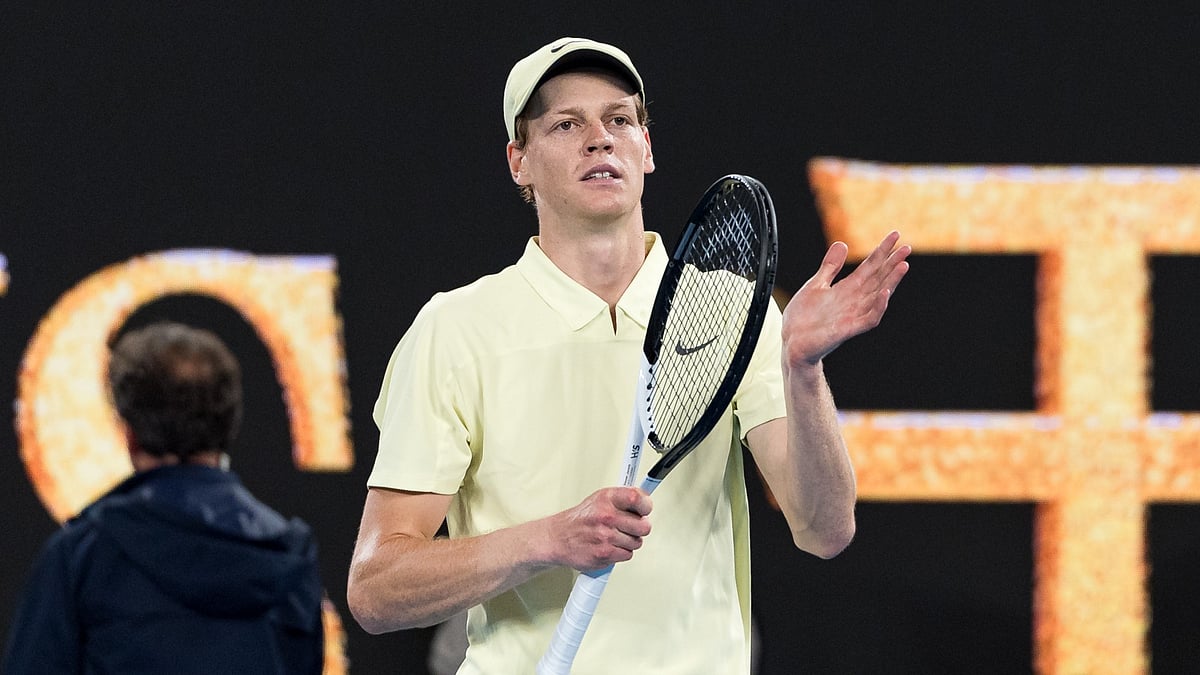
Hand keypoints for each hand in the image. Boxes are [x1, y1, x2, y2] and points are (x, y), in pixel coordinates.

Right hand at [547, 486, 651, 571]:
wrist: (558, 538)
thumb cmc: (581, 519)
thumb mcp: (600, 499)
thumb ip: (623, 500)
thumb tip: (644, 502)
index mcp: (607, 499)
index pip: (637, 498)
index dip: (646, 505)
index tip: (644, 509)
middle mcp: (606, 516)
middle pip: (644, 526)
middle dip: (639, 528)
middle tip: (629, 527)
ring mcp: (606, 536)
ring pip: (637, 542)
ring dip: (629, 542)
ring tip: (615, 537)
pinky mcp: (605, 554)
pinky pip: (628, 555)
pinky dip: (621, 553)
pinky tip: (610, 546)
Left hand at [782, 231, 910, 366]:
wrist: (792, 343)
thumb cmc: (803, 318)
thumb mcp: (815, 285)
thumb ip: (830, 267)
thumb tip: (842, 243)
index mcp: (847, 289)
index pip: (869, 266)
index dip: (882, 251)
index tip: (895, 236)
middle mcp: (854, 300)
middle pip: (878, 278)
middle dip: (892, 263)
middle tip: (906, 248)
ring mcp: (853, 315)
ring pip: (878, 296)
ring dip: (891, 281)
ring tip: (903, 265)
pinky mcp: (848, 329)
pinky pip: (869, 318)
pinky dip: (878, 306)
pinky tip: (884, 292)